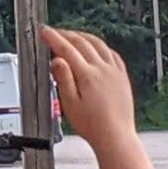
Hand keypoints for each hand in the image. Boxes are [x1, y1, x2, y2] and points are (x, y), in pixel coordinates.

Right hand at [46, 26, 136, 149]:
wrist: (116, 137)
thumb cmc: (92, 125)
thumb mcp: (69, 104)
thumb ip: (63, 79)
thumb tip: (57, 60)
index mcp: (87, 75)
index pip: (66, 49)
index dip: (53, 38)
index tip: (44, 32)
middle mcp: (102, 69)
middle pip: (82, 43)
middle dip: (65, 34)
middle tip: (55, 33)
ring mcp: (114, 71)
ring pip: (98, 44)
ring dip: (83, 36)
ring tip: (73, 35)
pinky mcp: (122, 77)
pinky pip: (112, 53)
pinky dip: (101, 46)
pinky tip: (97, 47)